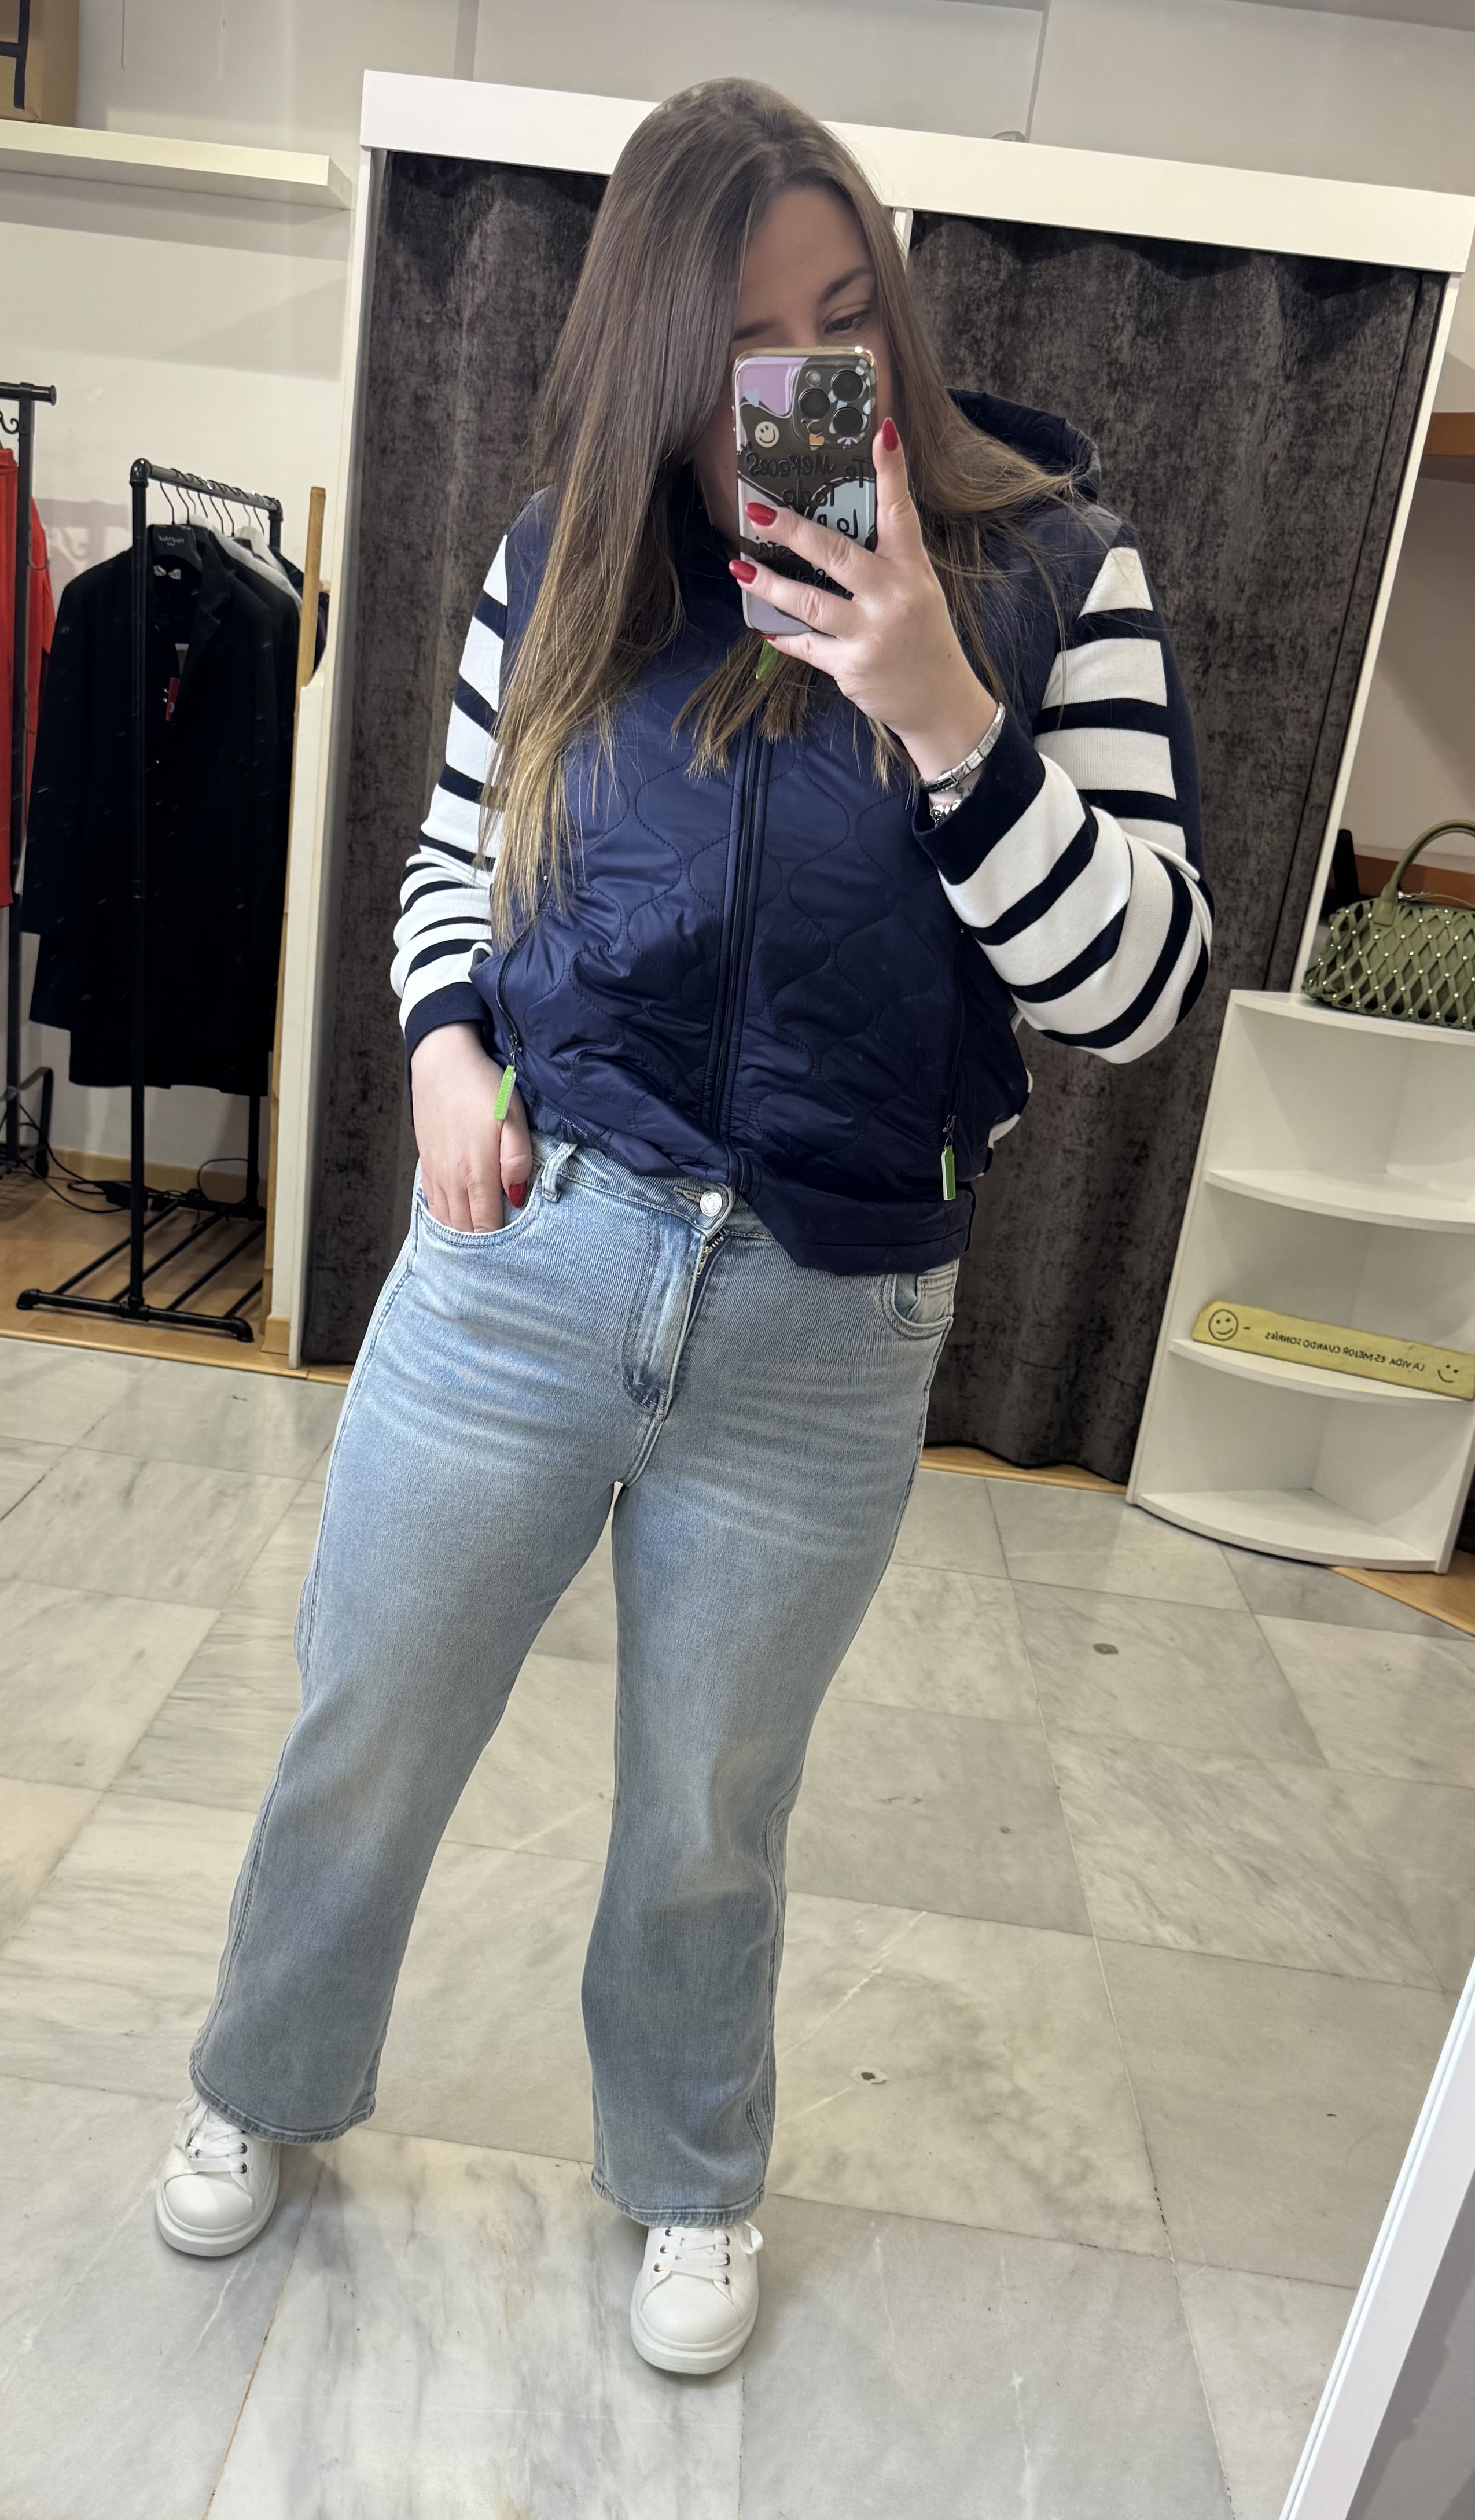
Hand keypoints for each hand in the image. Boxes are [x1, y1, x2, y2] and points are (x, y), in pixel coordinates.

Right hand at [410, 1022, 531, 1230]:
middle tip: (502, 1245)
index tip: (515, 1245)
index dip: (499, 1240)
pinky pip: (432, 1204)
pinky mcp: (426, 1163)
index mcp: (475, 1171)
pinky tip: (459, 1216)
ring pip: (446, 1220)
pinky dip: (446, 1217)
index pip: (485, 1225)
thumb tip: (517, 1197)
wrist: (442, 1060)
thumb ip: (517, 1159)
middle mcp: (450, 1179)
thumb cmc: (483, 1086)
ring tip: (482, 1236)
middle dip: (481, 1243)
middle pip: (464, 1229)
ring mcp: (435, 1172)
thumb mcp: (513, 1117)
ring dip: (462, 1232)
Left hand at [730, 416, 996, 782]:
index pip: (901, 511)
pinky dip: (784, 635)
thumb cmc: (923, 636)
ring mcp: (869, 633)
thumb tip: (838, 527)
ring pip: (809, 602)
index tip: (882, 431)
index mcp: (911, 569)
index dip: (892, 471)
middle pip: (836, 554)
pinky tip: (764, 624)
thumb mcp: (919, 588)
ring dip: (770, 585)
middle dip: (793, 531)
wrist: (939, 700)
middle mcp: (891, 597)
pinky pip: (806, 645)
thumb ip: (887, 558)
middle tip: (758, 513)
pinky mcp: (850, 666)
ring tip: (741, 568)